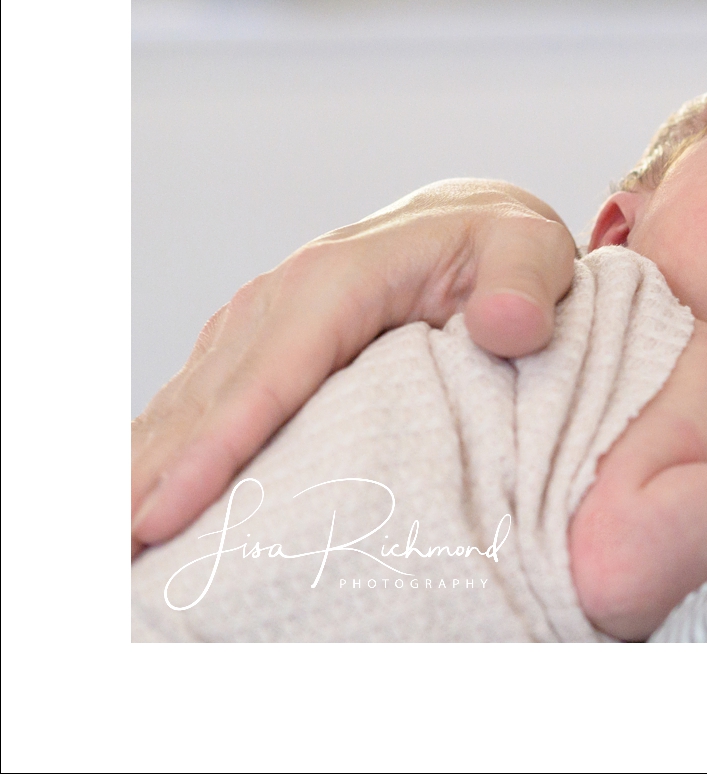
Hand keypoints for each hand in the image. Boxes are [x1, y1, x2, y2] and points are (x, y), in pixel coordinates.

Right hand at [130, 179, 577, 555]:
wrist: (476, 221)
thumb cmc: (505, 245)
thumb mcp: (531, 250)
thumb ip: (525, 284)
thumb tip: (509, 325)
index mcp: (337, 280)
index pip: (268, 380)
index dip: (214, 453)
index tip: (162, 516)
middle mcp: (278, 298)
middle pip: (203, 405)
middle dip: (148, 481)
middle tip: (110, 553)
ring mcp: (255, 322)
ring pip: (183, 408)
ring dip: (138, 474)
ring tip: (107, 545)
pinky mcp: (250, 345)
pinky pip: (194, 405)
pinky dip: (157, 453)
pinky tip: (131, 501)